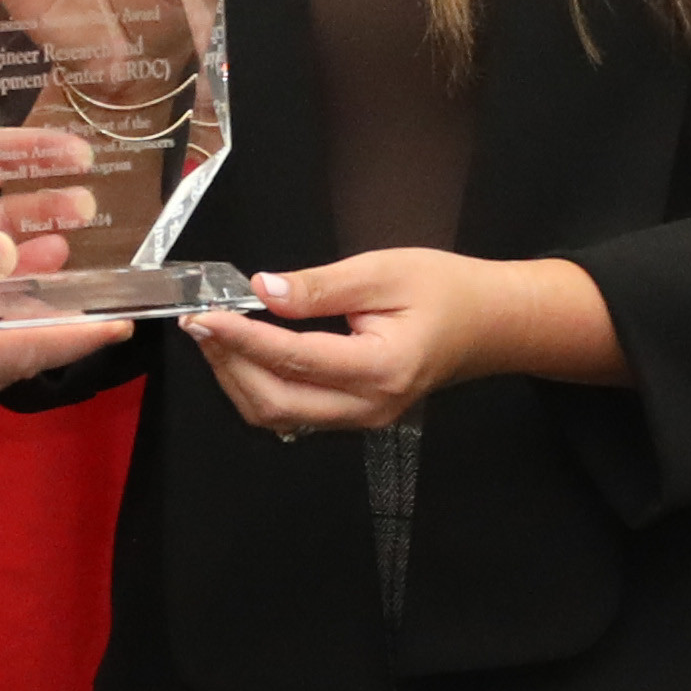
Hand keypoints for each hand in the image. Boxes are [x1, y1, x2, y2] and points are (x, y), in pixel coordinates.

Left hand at [186, 251, 615, 434]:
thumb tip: (264, 290)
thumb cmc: (447, 291)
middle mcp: (368, 407)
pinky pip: (293, 412)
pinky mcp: (353, 417)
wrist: (489, 325)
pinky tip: (244, 351)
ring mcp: (361, 419)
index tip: (205, 314)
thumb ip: (321, 286)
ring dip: (237, 378)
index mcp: (381, 369)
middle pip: (275, 402)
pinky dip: (258, 385)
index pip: (294, 359)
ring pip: (278, 415)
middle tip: (201, 323)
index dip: (242, 337)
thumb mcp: (385, 270)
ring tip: (214, 335)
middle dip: (229, 364)